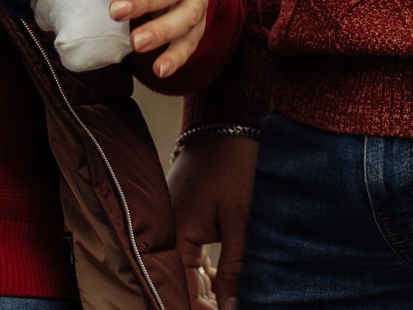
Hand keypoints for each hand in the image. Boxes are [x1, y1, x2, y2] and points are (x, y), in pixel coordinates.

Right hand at [169, 129, 257, 309]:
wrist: (229, 121)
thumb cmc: (236, 166)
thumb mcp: (241, 219)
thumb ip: (236, 268)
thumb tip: (232, 309)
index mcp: (177, 236)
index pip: (184, 294)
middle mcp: (170, 233)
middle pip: (184, 286)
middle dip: (209, 304)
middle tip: (236, 307)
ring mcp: (178, 226)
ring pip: (189, 274)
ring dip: (210, 293)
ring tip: (233, 302)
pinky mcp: (188, 219)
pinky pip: (193, 258)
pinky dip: (209, 275)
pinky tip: (224, 287)